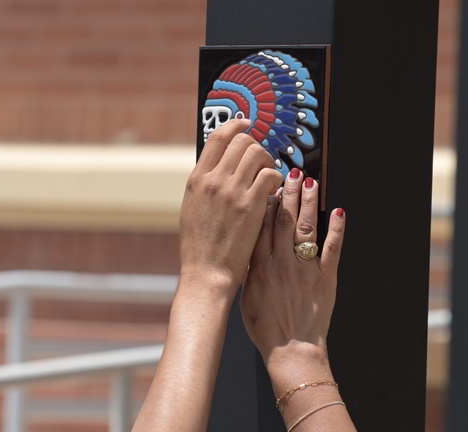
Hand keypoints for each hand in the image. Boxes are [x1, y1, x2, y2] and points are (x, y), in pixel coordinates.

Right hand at [179, 118, 282, 289]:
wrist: (207, 271)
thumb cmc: (200, 245)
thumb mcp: (192, 208)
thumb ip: (204, 185)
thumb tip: (219, 166)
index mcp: (196, 180)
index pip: (217, 138)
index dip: (236, 125)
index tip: (246, 123)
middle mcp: (213, 181)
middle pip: (242, 142)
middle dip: (256, 146)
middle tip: (262, 160)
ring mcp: (232, 191)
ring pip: (258, 154)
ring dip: (268, 161)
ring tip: (269, 175)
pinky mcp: (251, 205)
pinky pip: (270, 175)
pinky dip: (275, 178)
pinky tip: (273, 190)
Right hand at [240, 171, 345, 371]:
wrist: (292, 349)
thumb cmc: (266, 328)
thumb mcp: (247, 298)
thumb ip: (249, 272)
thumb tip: (247, 251)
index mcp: (259, 269)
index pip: (260, 228)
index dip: (263, 203)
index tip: (265, 186)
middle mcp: (281, 264)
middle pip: (282, 221)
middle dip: (287, 194)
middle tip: (289, 173)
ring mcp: (304, 270)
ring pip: (305, 229)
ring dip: (308, 203)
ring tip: (310, 183)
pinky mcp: (325, 278)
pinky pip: (332, 249)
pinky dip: (336, 229)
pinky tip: (338, 211)